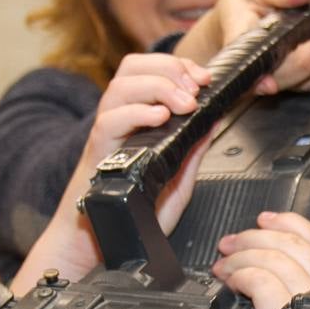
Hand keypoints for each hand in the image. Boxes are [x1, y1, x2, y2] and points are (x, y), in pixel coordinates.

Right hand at [11, 54, 211, 294]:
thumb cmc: (135, 215)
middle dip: (169, 69)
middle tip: (195, 89)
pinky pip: (110, 121)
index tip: (204, 78)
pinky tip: (160, 119)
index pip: (151, 71)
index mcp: (138, 120)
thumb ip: (192, 150)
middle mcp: (119, 120)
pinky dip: (137, 113)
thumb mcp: (177, 180)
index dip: (178, 66)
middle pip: (133, 67)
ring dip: (157, 86)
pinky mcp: (97, 152)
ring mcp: (107, 133)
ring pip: (121, 86)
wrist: (104, 243)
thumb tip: (212, 120)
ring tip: (183, 104)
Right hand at [175, 0, 309, 94]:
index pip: (251, 66)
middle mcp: (260, 69)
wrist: (245, 22)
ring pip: (306, 80)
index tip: (270, 83)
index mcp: (241, 46)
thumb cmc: (248, 3)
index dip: (261, 80)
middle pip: (285, 76)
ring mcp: (281, 78)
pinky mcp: (298, 79)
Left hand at [213, 211, 309, 308]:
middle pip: (293, 243)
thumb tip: (287, 287)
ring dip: (242, 254)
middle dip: (257, 236)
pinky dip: (240, 273)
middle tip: (232, 242)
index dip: (290, 223)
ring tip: (224, 263)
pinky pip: (260, 277)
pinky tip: (228, 280)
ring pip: (274, 256)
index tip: (267, 219)